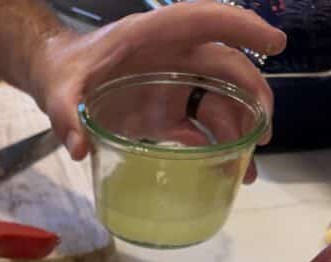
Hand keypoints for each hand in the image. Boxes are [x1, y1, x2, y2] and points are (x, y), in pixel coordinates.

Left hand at [30, 0, 285, 180]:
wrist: (56, 78)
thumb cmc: (64, 73)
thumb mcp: (59, 92)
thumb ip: (66, 115)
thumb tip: (77, 146)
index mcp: (152, 37)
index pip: (206, 21)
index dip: (242, 27)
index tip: (274, 44)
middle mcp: (171, 56)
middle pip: (225, 68)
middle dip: (251, 98)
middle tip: (263, 135)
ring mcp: (172, 85)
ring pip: (219, 100)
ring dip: (239, 131)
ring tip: (249, 168)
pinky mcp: (166, 111)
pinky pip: (199, 126)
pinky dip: (215, 148)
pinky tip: (226, 172)